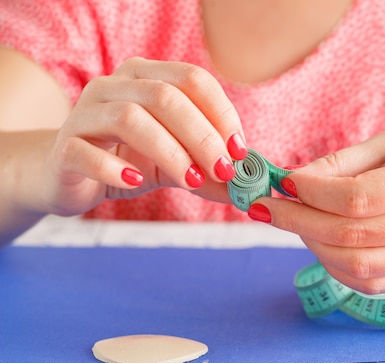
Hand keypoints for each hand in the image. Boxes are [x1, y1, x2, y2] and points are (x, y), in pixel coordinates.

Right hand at [40, 57, 246, 215]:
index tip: (239, 149)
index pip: (192, 79)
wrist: (69, 175)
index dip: (221, 113)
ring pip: (130, 118)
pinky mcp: (64, 147)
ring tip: (190, 180)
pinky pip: (86, 151)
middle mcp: (113, 85)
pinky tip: (137, 183)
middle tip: (222, 170)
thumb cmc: (128, 160)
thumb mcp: (175, 163)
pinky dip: (115, 168)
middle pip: (165, 97)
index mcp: (146, 76)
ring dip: (169, 152)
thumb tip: (246, 190)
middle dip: (202, 136)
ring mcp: (85, 113)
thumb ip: (208, 172)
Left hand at [255, 115, 384, 293]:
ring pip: (356, 265)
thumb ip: (343, 162)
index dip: (313, 194)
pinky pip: (368, 282)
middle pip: (352, 236)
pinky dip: (334, 265)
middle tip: (268, 207)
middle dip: (299, 222)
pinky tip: (320, 240)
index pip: (358, 198)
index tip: (283, 182)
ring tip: (295, 220)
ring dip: (313, 244)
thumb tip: (293, 180)